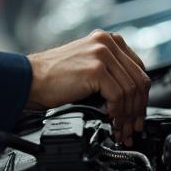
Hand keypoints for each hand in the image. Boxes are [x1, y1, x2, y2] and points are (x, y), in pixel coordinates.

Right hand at [26, 30, 149, 145]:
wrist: (29, 79)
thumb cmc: (51, 78)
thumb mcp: (87, 67)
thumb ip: (109, 73)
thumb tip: (130, 99)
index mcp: (107, 40)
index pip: (138, 69)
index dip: (141, 96)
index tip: (137, 115)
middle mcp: (107, 42)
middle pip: (139, 80)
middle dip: (138, 109)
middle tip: (133, 128)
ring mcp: (102, 54)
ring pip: (131, 90)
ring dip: (128, 115)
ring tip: (121, 130)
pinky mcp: (96, 69)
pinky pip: (118, 96)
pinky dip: (118, 113)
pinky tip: (111, 120)